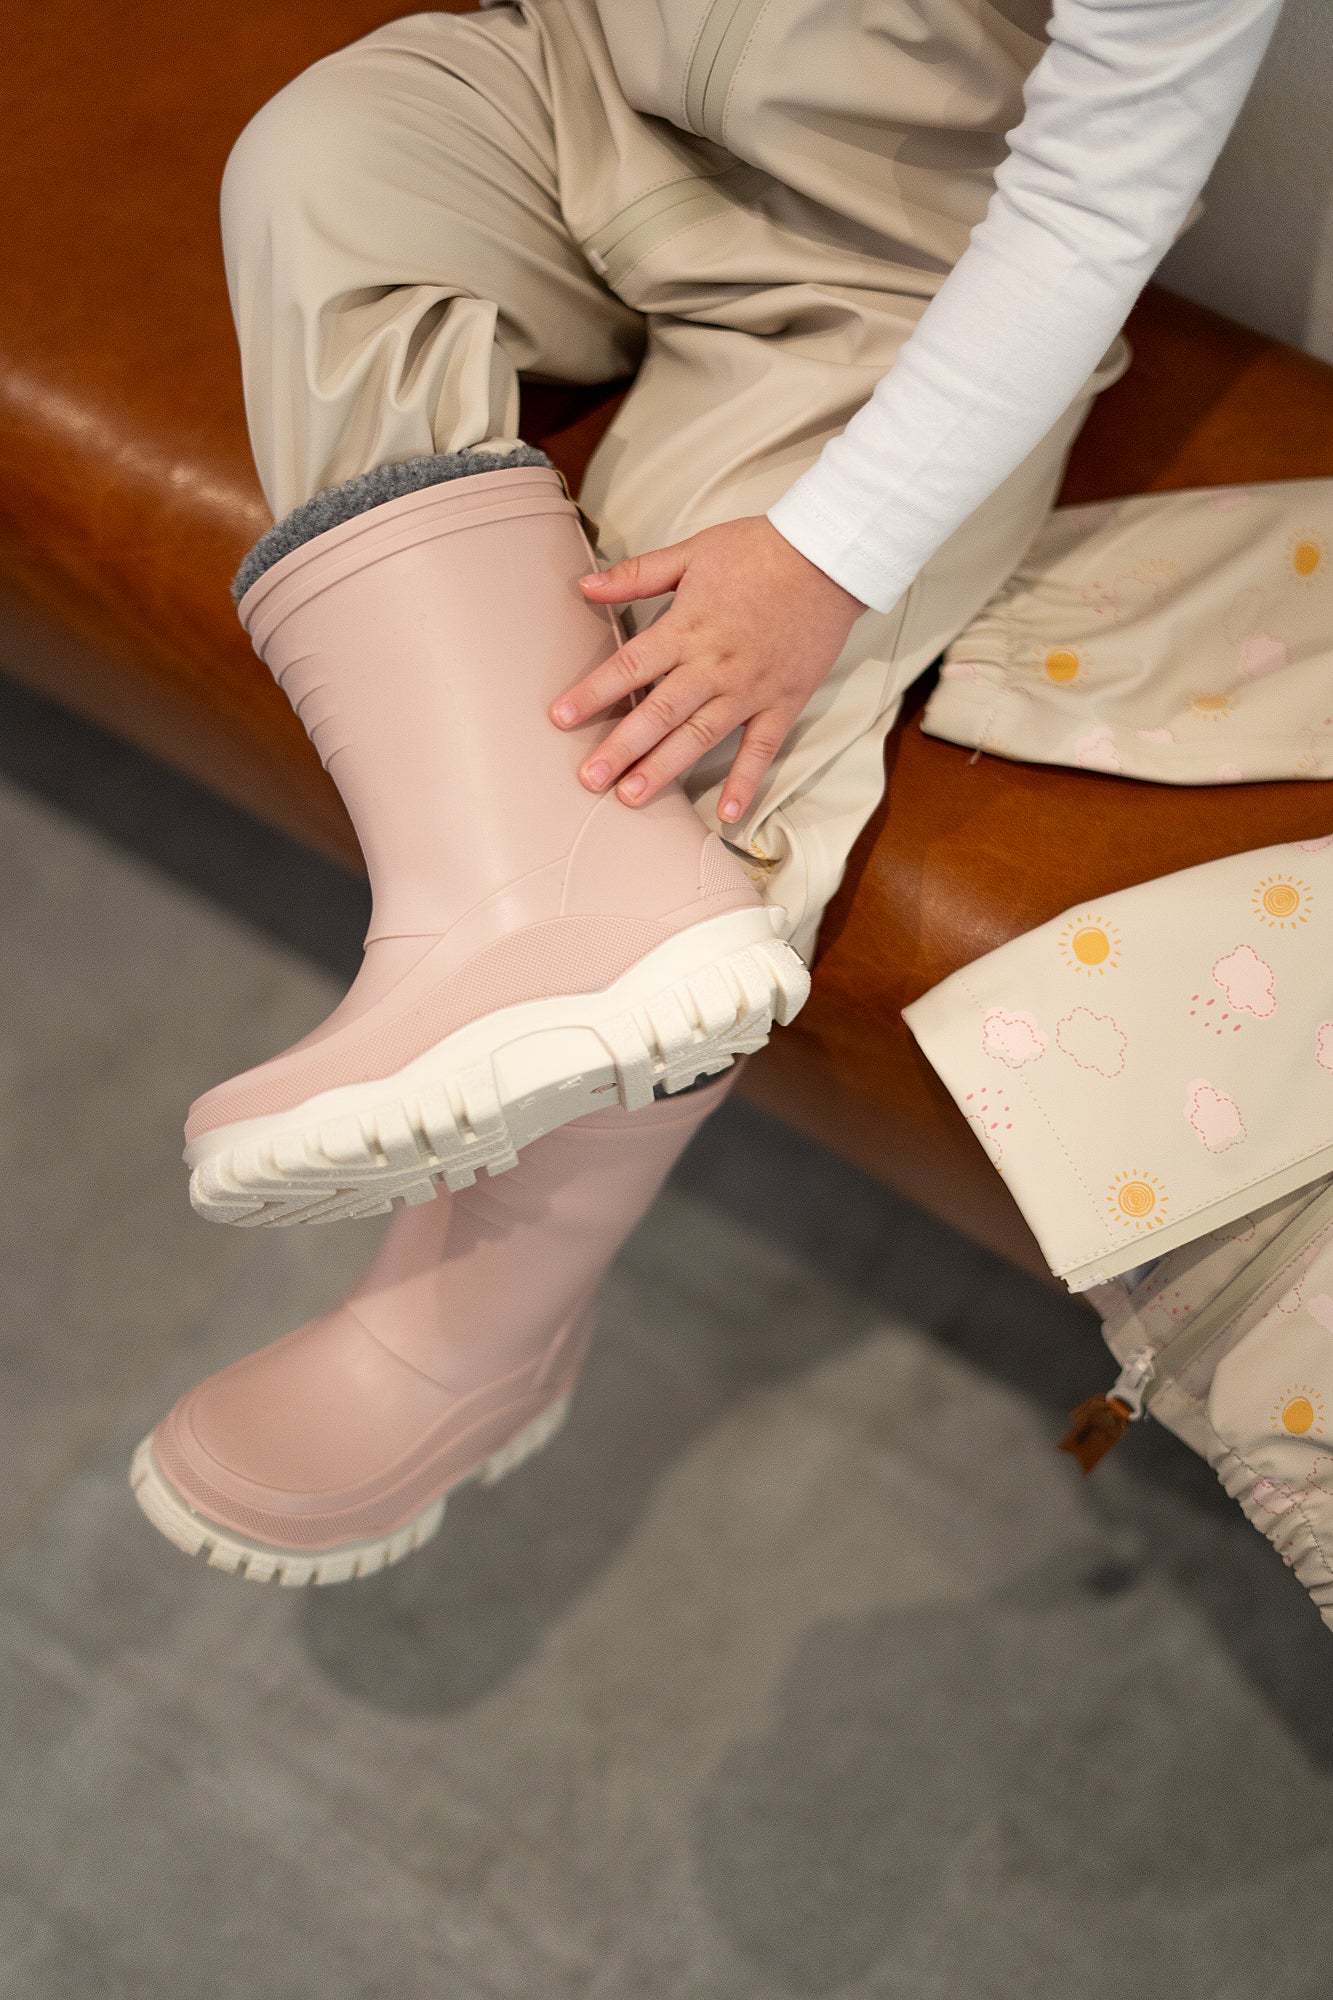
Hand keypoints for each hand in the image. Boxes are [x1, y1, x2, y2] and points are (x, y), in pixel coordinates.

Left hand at [549, 515, 867, 824]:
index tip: (560, 719)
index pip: (629, 667)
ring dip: (665, 769)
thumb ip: (637, 574)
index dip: (593, 693)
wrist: (828, 557)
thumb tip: (586, 585)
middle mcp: (714, 665)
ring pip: (700, 736)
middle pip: (658, 713)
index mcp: (686, 628)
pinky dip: (745, 781)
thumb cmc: (758, 550)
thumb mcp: (692, 552)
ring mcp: (749, 689)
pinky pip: (762, 749)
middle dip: (620, 748)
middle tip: (589, 780)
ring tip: (632, 797)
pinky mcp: (783, 702)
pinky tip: (727, 813)